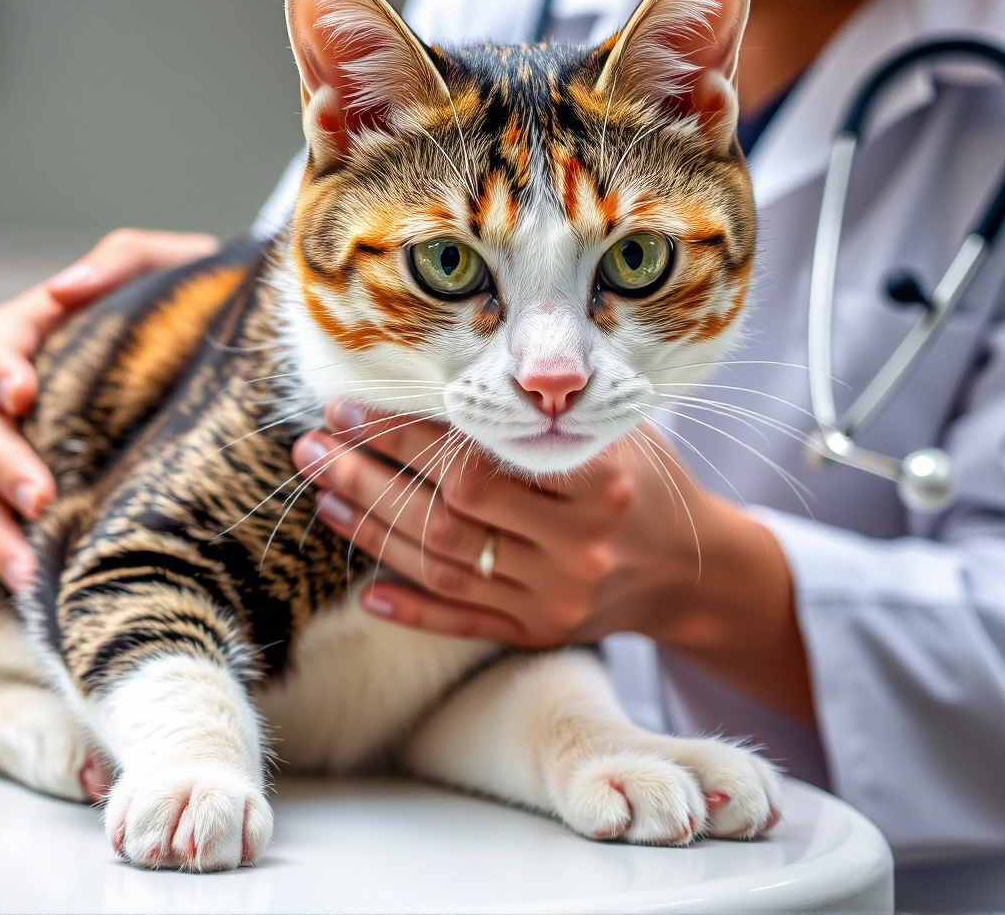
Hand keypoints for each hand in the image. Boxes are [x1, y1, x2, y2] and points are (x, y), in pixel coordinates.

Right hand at [0, 229, 220, 588]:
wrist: (205, 351)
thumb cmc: (182, 304)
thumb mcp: (166, 266)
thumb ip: (119, 261)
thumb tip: (65, 287)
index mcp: (29, 330)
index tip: (22, 396)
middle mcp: (2, 388)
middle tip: (40, 500)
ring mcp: (6, 441)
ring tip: (27, 571)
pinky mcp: (22, 487)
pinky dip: (5, 553)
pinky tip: (33, 586)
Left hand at [294, 399, 815, 724]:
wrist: (691, 569)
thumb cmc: (644, 479)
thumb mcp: (614, 428)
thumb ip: (544, 408)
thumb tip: (444, 370)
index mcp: (600, 483)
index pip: (480, 458)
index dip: (406, 436)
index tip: (351, 408)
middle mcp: (579, 548)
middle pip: (450, 512)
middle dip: (370, 476)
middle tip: (313, 446)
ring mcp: (558, 598)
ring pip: (446, 565)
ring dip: (373, 531)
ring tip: (324, 492)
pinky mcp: (542, 634)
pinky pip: (466, 623)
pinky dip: (414, 610)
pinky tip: (366, 594)